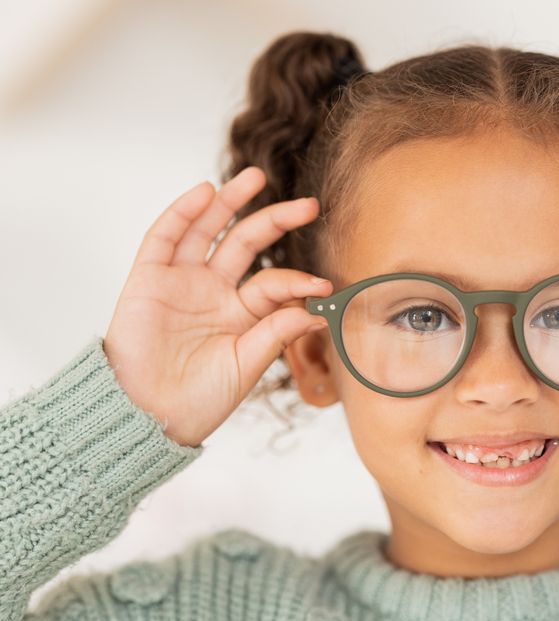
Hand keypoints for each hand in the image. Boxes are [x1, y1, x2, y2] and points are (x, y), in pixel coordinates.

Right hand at [103, 166, 332, 447]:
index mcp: (243, 313)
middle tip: (309, 205)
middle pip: (247, 243)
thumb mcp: (247, 366)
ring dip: (230, 202)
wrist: (149, 415)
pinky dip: (183, 213)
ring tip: (255, 177)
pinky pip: (166, 237)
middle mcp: (215, 291)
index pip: (273, 283)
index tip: (322, 286)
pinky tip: (205, 193)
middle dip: (276, 220)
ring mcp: (182, 281)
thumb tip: (316, 311)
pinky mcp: (149, 278)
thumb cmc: (200, 399)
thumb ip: (276, 334)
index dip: (296, 281)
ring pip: (209, 230)